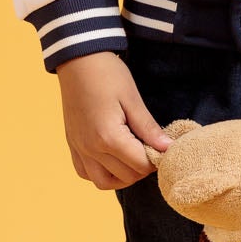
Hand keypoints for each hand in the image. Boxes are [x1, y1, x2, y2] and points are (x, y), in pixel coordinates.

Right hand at [55, 53, 171, 189]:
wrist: (78, 59)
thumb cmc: (107, 74)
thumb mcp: (133, 99)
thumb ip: (149, 128)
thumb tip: (168, 149)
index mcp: (108, 137)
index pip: (141, 166)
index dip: (157, 160)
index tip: (164, 149)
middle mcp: (90, 148)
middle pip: (125, 176)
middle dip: (143, 168)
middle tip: (151, 150)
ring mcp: (79, 148)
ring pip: (103, 182)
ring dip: (122, 177)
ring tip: (134, 159)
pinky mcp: (72, 145)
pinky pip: (85, 173)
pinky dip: (101, 173)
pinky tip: (112, 160)